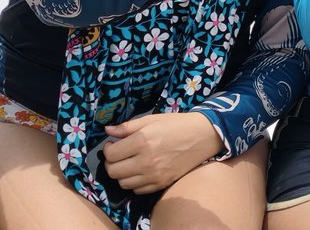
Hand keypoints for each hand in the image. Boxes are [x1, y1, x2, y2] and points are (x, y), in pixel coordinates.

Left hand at [102, 112, 222, 194]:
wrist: (201, 137)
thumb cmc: (175, 124)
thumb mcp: (150, 119)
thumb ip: (127, 127)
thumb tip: (107, 130)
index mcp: (141, 141)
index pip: (111, 155)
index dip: (107, 149)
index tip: (112, 144)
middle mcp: (146, 161)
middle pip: (114, 171)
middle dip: (111, 163)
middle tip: (117, 154)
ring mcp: (154, 175)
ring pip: (123, 183)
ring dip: (121, 174)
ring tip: (128, 162)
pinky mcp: (161, 184)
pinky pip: (137, 190)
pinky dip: (134, 182)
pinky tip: (139, 171)